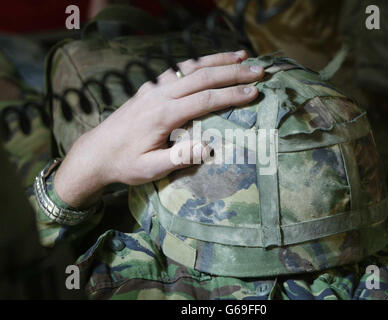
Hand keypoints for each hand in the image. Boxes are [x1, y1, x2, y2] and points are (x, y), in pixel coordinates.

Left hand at [53, 50, 263, 207]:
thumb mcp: (149, 169)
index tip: (254, 92)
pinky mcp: (149, 89)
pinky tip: (208, 62)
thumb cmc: (123, 164)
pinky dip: (197, 63)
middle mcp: (159, 95)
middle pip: (201, 77)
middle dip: (232, 72)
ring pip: (190, 68)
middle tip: (258, 70)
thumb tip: (207, 147)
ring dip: (216, 60)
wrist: (95, 153)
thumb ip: (177, 158)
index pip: (204, 99)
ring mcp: (153, 88)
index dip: (231, 95)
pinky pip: (177, 70)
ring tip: (240, 56)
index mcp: (162, 115)